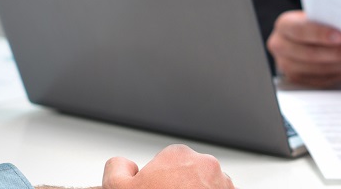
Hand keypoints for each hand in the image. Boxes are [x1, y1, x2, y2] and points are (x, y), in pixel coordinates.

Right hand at [102, 144, 234, 188]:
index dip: (157, 181)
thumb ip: (117, 167)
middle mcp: (206, 165)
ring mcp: (223, 183)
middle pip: (188, 174)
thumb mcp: (118, 188)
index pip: (167, 163)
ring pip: (206, 187)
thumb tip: (123, 164)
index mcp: (179, 155)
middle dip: (179, 188)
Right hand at [267, 10, 340, 87]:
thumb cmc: (315, 21)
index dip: (320, 34)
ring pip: (318, 70)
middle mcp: (281, 46)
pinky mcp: (299, 79)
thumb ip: (329, 18)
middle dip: (339, 54)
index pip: (300, 30)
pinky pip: (323, 80)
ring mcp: (288, 66)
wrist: (304, 36)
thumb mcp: (317, 14)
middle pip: (310, 55)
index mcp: (284, 26)